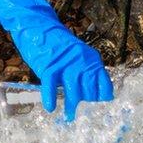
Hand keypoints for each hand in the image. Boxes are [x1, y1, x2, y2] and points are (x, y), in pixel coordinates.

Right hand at [0, 0, 113, 120]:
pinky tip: (51, 108)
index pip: (104, 84)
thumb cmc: (57, 44)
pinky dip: (51, 98)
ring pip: (73, 91)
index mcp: (91, 58)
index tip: (98, 108)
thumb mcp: (77, 55)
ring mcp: (65, 64)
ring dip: (72, 107)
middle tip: (83, 114)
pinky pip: (51, 86)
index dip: (101, 98)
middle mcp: (82, 62)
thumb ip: (84, 70)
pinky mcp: (48, 66)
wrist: (39, 26)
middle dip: (87, 104)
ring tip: (70, 117)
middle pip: (89, 90)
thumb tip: (89, 93)